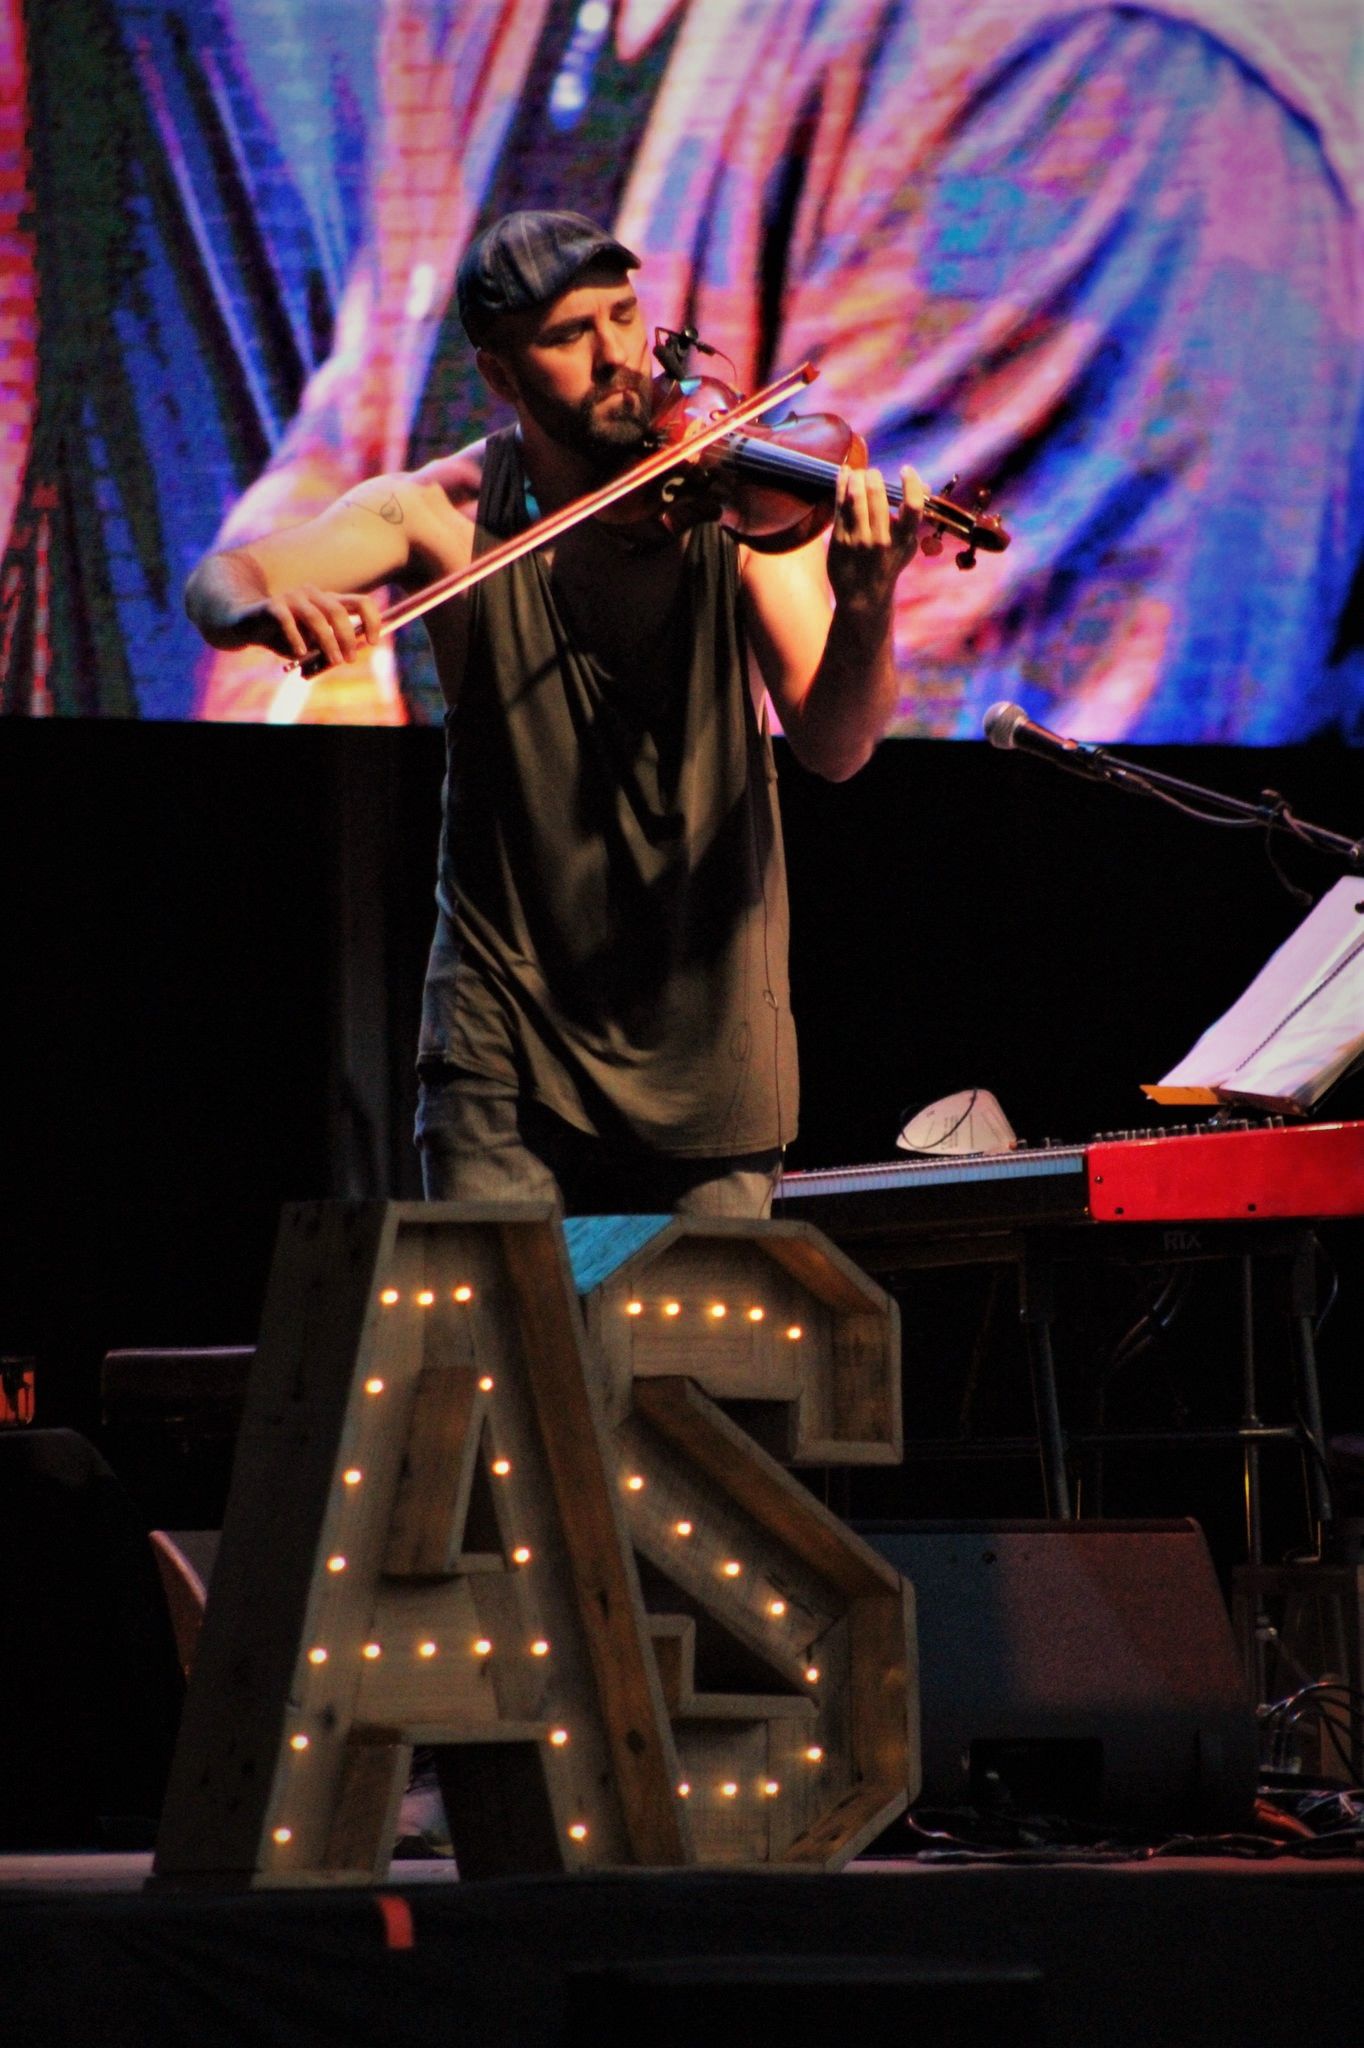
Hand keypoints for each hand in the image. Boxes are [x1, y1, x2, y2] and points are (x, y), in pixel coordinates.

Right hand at [231, 586, 384, 669]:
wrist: (242, 623)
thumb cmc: (280, 635)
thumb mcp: (308, 645)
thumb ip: (325, 650)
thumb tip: (343, 659)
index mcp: (326, 601)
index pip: (360, 602)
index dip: (371, 621)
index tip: (374, 642)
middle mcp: (312, 595)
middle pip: (338, 611)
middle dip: (348, 638)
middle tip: (349, 659)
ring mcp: (291, 598)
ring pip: (317, 618)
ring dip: (328, 642)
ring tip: (334, 661)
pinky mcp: (271, 606)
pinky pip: (287, 621)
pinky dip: (296, 639)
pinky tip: (300, 653)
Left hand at [826, 463, 924, 614]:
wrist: (863, 597)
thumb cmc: (888, 565)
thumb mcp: (906, 546)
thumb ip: (913, 519)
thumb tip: (924, 486)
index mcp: (903, 541)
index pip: (913, 507)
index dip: (911, 483)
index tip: (905, 470)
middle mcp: (881, 541)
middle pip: (877, 496)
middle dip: (873, 477)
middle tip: (872, 474)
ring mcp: (858, 541)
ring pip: (856, 497)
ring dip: (856, 478)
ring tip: (857, 473)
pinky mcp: (839, 540)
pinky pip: (840, 505)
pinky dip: (841, 485)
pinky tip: (844, 475)